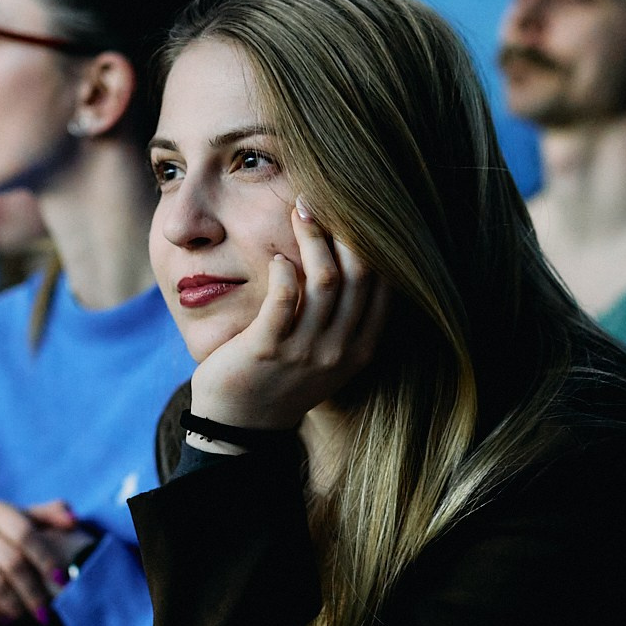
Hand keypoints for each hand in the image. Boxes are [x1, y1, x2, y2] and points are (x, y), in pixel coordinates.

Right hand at [0, 499, 78, 623]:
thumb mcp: (21, 520)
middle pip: (11, 561)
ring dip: (13, 604)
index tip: (61, 580)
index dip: (45, 556)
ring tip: (26, 618)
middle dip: (32, 590)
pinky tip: (2, 621)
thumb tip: (73, 520)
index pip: (24, 532)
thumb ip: (48, 516)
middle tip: (45, 611)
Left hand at [187, 199, 389, 430]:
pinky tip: (279, 259)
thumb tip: (350, 257)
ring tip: (300, 212)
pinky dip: (285, 271)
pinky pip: (284, 297)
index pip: (383, 285)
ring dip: (312, 238)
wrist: (242, 425)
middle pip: (360, 275)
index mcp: (361, 347)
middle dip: (344, 230)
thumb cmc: (283, 379)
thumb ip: (344, 317)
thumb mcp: (328, 354)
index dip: (372, 243)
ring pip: (325, 280)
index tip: (354, 211)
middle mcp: (340, 349)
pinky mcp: (268, 349)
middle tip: (322, 199)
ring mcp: (306, 351)